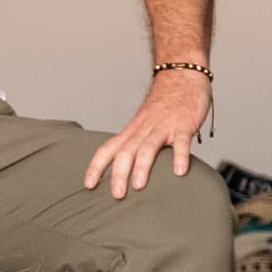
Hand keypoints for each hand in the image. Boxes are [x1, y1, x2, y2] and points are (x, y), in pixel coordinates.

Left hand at [84, 69, 211, 197]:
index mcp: (132, 131)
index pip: (108, 148)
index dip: (96, 166)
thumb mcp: (143, 124)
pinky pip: (181, 142)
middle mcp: (143, 130)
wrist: (181, 76)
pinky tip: (179, 171)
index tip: (88, 185)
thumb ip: (136, 145)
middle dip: (119, 174)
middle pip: (126, 151)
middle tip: (116, 195)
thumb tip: (127, 170)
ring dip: (142, 167)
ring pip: (148, 147)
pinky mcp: (183, 126)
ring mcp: (163, 127)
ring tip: (138, 186)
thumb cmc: (163, 105)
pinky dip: (180, 156)